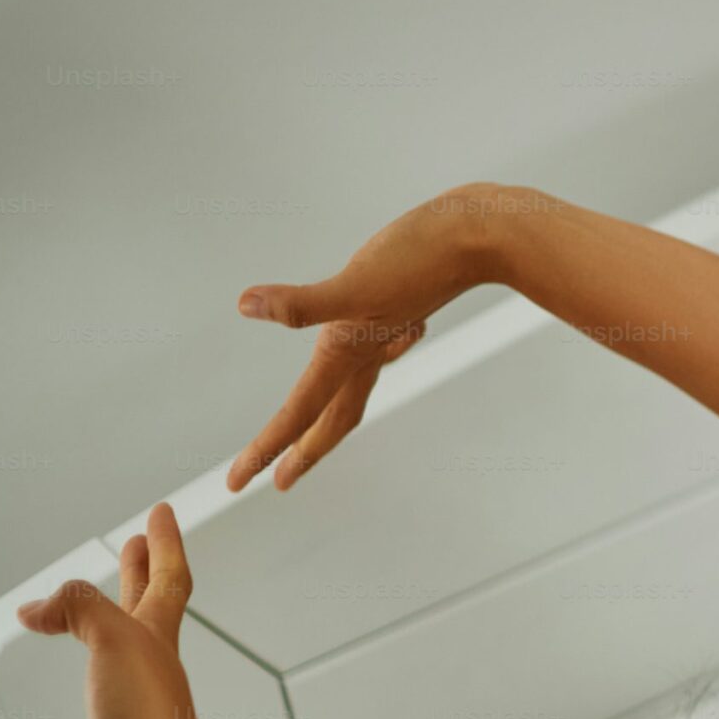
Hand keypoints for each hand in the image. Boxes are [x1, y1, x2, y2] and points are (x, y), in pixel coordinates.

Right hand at [14, 504, 219, 718]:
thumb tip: (37, 610)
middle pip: (147, 605)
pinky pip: (91, 692)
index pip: (167, 578)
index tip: (161, 513)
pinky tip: (85, 677)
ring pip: (116, 648)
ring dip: (110, 619)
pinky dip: (86, 672)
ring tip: (94, 605)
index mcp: (156, 639)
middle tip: (139, 543)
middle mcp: (147, 667)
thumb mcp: (117, 641)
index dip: (164, 543)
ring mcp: (125, 702)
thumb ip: (79, 609)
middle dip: (141, 570)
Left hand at [230, 183, 518, 491]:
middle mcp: (370, 350)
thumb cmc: (423, 258)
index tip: (236, 483)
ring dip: (330, 416)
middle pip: (332, 416)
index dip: (265, 449)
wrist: (482, 236)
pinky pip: (373, 347)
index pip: (299, 412)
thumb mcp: (356, 281)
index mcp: (350, 352)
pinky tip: (361, 346)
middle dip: (302, 451)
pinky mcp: (399, 305)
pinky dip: (359, 360)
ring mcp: (388, 332)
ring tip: (313, 430)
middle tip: (276, 480)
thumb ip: (302, 304)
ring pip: (352, 387)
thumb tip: (245, 305)